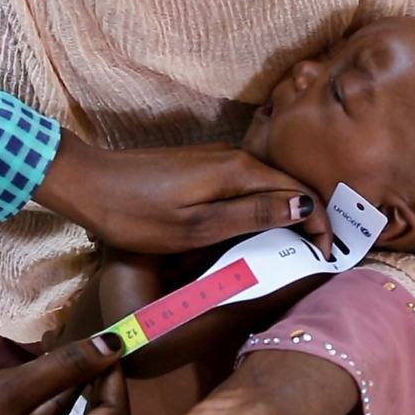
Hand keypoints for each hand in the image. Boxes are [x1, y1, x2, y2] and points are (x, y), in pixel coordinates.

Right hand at [0, 335, 129, 414]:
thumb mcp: (5, 393)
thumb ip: (62, 369)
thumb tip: (113, 344)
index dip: (114, 376)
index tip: (108, 342)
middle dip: (102, 389)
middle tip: (94, 351)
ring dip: (78, 398)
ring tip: (69, 357)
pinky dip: (54, 412)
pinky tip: (43, 382)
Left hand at [34, 133, 331, 253]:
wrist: (88, 185)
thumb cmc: (137, 214)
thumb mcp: (197, 227)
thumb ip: (251, 216)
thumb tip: (302, 206)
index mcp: (238, 172)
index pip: (298, 191)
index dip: (319, 223)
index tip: (327, 255)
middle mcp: (232, 158)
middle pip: (286, 186)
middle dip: (307, 218)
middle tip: (315, 256)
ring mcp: (215, 160)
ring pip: (264, 186)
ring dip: (282, 214)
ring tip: (292, 248)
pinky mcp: (199, 168)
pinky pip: (243, 187)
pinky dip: (257, 209)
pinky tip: (253, 232)